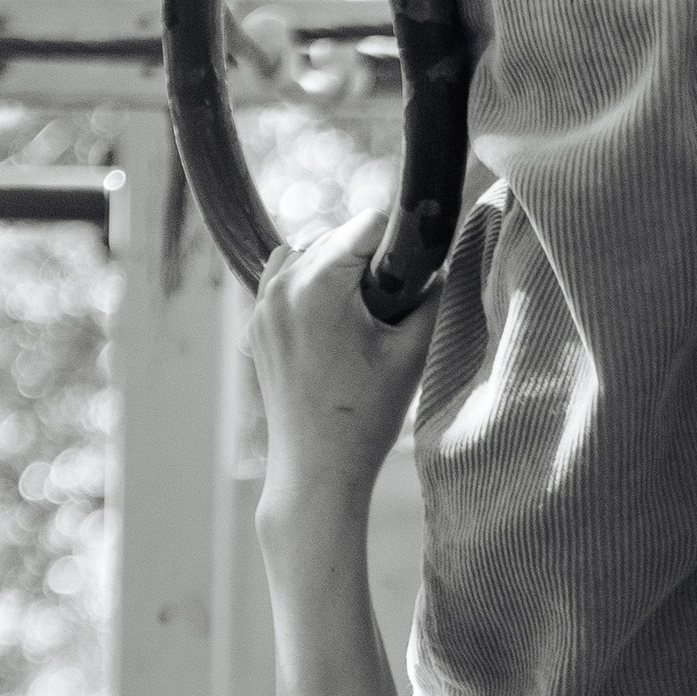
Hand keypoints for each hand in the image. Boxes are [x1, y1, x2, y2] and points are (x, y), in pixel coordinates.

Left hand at [247, 209, 435, 525]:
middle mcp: (282, 283)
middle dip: (363, 260)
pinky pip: (282, 282)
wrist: (317, 470)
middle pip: (333, 236)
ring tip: (357, 314)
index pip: (366, 225)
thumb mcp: (412, 354)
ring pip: (305, 254)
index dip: (396, 244)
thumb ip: (431, 299)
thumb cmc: (366, 417)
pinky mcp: (256, 325)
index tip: (408, 274)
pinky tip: (330, 324)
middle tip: (386, 306)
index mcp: (319, 282)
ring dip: (333, 269)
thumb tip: (440, 268)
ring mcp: (262, 304)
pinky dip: (307, 289)